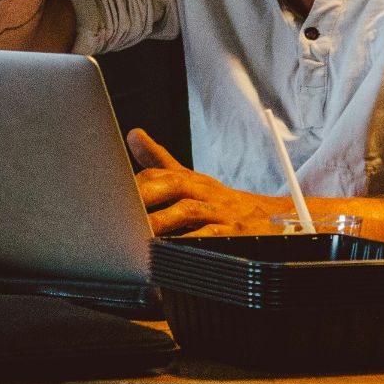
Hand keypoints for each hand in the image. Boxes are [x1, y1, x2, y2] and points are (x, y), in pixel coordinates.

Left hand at [127, 128, 285, 236]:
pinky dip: (191, 241)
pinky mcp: (233, 232)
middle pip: (174, 184)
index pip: (160, 172)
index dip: (137, 182)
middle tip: (121, 211)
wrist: (271, 217)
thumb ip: (160, 161)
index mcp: (192, 179)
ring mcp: (220, 211)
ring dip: (163, 220)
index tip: (113, 193)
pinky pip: (210, 235)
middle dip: (147, 195)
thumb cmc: (221, 201)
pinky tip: (172, 249)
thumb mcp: (192, 179)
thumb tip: (132, 134)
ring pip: (188, 210)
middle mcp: (205, 191)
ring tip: (139, 232)